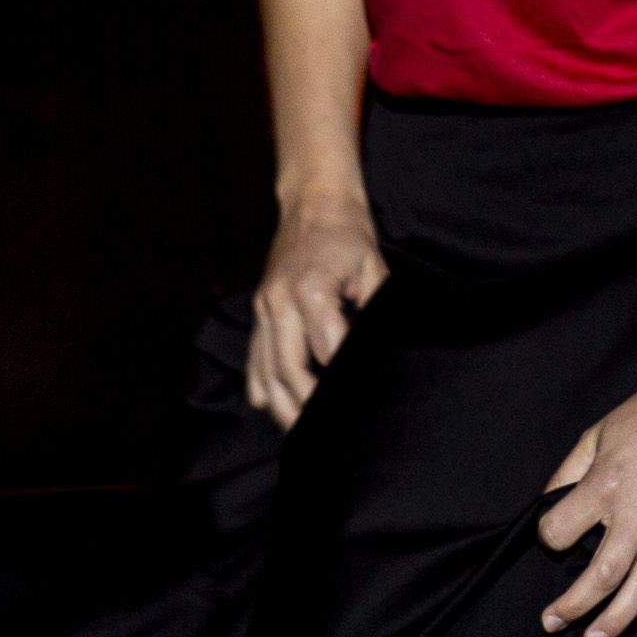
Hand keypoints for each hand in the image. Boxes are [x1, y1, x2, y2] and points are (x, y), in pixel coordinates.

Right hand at [247, 196, 387, 426]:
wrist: (312, 202)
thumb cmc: (347, 234)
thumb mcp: (373, 266)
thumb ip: (375, 307)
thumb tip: (382, 346)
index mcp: (311, 290)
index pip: (327, 350)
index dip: (341, 380)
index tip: (355, 403)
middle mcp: (280, 301)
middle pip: (287, 368)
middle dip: (304, 405)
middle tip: (323, 433)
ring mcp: (264, 307)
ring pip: (266, 368)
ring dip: (280, 403)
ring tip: (298, 432)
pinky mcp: (259, 310)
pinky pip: (254, 355)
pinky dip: (261, 383)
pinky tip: (269, 406)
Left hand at [538, 360, 636, 636]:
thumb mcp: (595, 433)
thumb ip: (568, 472)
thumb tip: (549, 504)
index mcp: (607, 485)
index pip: (561, 531)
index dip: (547, 537)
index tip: (549, 535)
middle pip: (601, 575)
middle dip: (572, 604)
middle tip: (553, 622)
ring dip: (616, 620)